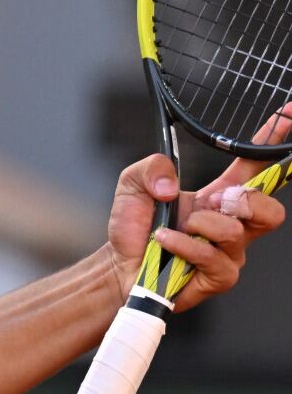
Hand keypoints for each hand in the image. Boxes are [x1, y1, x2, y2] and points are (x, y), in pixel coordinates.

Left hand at [105, 148, 285, 313]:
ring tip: (178, 226)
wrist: (119, 264)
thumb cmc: (134, 227)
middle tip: (213, 201)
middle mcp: (230, 225)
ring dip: (201, 224)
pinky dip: (183, 245)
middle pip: (270, 210)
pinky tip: (165, 241)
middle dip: (244, 201)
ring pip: (236, 232)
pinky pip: (213, 257)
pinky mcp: (219, 276)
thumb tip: (173, 184)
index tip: (287, 117)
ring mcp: (228, 252)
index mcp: (217, 197)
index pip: (254, 168)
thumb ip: (152, 168)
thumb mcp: (133, 183)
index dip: (270, 144)